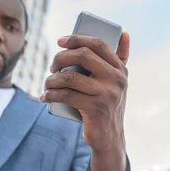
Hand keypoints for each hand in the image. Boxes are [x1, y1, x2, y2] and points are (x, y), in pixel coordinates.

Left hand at [42, 31, 129, 152]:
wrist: (109, 137)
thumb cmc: (107, 104)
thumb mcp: (118, 82)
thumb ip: (121, 59)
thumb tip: (124, 33)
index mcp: (120, 69)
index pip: (99, 44)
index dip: (77, 39)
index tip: (60, 41)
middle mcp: (117, 79)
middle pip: (83, 56)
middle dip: (61, 58)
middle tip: (52, 67)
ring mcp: (107, 94)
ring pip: (70, 78)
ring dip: (52, 80)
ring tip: (46, 84)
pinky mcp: (95, 109)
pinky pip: (66, 96)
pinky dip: (51, 95)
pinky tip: (45, 96)